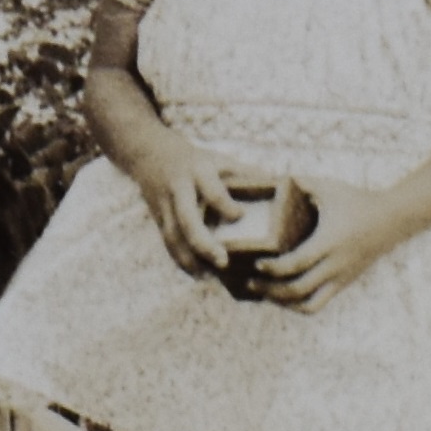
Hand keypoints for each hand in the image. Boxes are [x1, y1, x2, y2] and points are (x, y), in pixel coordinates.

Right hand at [133, 135, 241, 275]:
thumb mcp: (219, 159)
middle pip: (187, 220)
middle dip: (204, 243)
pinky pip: (168, 243)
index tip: (241, 216)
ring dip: (190, 260)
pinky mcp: (157, 218)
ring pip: (173, 237)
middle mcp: (179, 190)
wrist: (148, 152)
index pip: (212, 191)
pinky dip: (181, 260)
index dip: (226, 205)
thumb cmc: (194, 159)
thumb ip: (246, 173)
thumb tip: (282, 187)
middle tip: (223, 261)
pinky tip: (198, 274)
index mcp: (198, 171)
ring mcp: (165, 205)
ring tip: (210, 277)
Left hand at [258, 178, 394, 311]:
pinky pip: (319, 303)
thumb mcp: (328, 187)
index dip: (273, 269)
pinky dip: (299, 305)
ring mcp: (341, 278)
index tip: (256, 263)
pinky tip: (284, 296)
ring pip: (309, 305)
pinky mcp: (344, 283)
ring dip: (284, 303)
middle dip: (270, 290)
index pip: (297, 263)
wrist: (393, 219)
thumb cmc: (356, 200)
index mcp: (328, 242)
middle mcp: (335, 265)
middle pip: (298, 289)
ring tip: (265, 294)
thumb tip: (271, 178)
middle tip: (251, 282)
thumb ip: (300, 182)